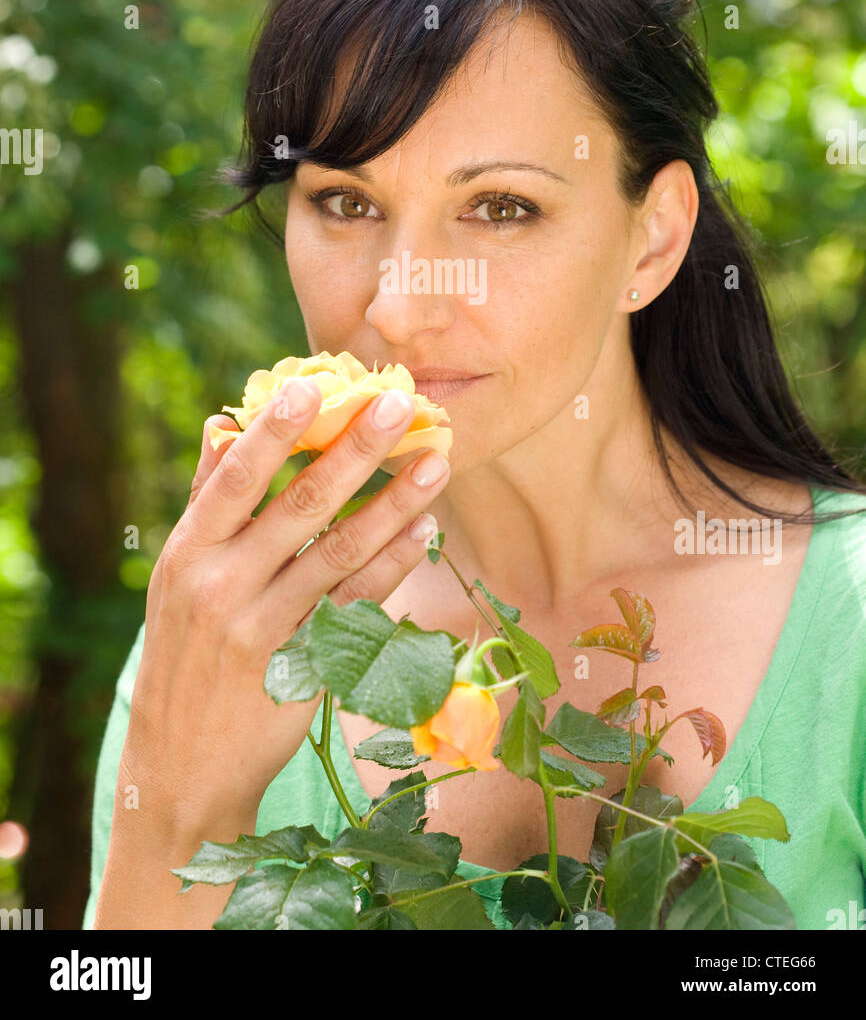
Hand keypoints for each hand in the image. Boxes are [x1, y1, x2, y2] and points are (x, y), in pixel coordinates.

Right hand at [122, 378, 450, 848]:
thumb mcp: (177, 578)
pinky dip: (393, 565)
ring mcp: (264, 630)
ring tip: (436, 462)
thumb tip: (223, 423)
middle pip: (301, 506)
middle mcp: (221, 587)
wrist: (180, 769)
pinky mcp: (302, 667)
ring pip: (341, 552)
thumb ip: (207, 500)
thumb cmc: (183, 655)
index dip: (275, 430)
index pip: (236, 478)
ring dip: (394, 503)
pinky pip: (357, 604)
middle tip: (402, 405)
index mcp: (187, 553)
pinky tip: (423, 533)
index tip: (315, 384)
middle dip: (356, 451)